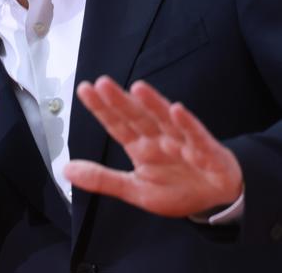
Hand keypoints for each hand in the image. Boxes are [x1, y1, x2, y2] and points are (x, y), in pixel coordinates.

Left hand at [64, 76, 242, 217]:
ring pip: (165, 120)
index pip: (117, 124)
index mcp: (140, 146)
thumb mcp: (136, 190)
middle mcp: (159, 139)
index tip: (84, 89)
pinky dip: (188, 125)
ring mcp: (183, 142)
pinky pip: (197, 137)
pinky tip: (177, 111)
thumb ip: (102, 179)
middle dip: (121, 101)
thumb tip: (65, 170)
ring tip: (138, 88)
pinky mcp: (208, 152)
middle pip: (137, 117)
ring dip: (153, 104)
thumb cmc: (178, 189)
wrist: (218, 199)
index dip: (101, 108)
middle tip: (103, 83)